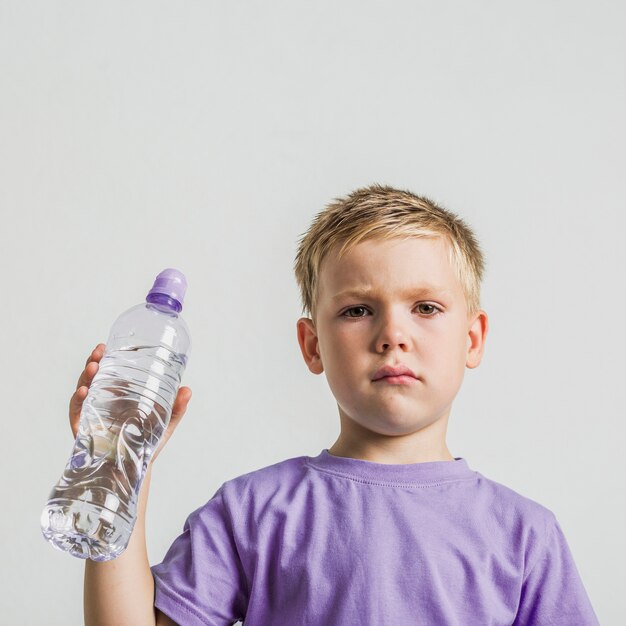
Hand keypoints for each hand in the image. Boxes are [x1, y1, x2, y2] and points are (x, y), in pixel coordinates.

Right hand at [69, 343, 192, 462]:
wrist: (134, 470)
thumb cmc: (148, 443)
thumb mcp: (165, 423)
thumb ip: (177, 408)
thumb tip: (188, 389)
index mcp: (119, 395)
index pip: (108, 372)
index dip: (104, 358)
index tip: (105, 346)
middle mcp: (103, 401)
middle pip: (93, 377)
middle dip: (92, 362)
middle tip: (98, 352)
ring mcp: (91, 414)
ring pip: (83, 389)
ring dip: (85, 376)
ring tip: (93, 367)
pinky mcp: (82, 428)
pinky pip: (77, 412)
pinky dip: (78, 400)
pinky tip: (84, 392)